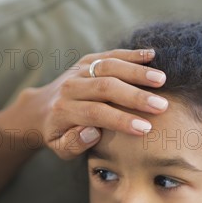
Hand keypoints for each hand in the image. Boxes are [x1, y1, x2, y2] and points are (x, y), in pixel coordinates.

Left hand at [16, 48, 167, 158]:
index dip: (121, 120)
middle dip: (135, 96)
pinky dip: (131, 54)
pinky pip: (110, 54)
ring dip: (137, 72)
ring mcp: (79, 70)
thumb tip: (94, 133)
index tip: (146, 128)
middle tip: (161, 105)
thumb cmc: (56, 134)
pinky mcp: (87, 61)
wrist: (40, 108)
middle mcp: (71, 87)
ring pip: (109, 66)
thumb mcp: (60, 148)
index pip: (96, 113)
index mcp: (64, 110)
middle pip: (106, 87)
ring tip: (161, 80)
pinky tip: (152, 56)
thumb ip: (74, 144)